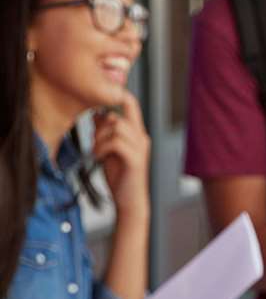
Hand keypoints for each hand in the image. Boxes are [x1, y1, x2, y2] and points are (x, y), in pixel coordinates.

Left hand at [93, 90, 149, 214]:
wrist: (129, 201)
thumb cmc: (120, 177)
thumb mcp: (110, 150)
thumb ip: (106, 132)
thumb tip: (96, 114)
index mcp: (137, 133)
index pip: (130, 104)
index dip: (115, 97)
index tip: (97, 106)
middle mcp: (141, 137)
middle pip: (118, 115)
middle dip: (99, 126)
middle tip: (92, 141)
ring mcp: (140, 148)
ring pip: (117, 126)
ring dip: (99, 137)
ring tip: (95, 151)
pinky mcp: (135, 159)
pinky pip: (116, 142)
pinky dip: (102, 148)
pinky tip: (98, 157)